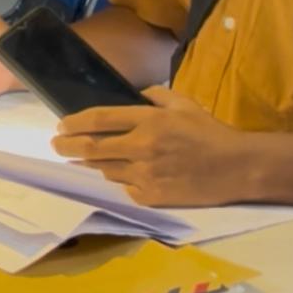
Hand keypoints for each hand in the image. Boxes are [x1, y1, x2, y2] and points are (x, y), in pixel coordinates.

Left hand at [51, 87, 259, 206]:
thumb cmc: (209, 132)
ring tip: (79, 158)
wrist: (237, 168)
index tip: (61, 124)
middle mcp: (142, 147)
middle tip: (56, 144)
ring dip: (89, 164)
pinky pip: (126, 188)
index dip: (75, 122)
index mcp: (148, 121)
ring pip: (106, 170)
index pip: (100, 120)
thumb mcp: (182, 103)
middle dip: (68, 146)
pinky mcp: (153, 197)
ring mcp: (146, 175)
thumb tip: (134, 96)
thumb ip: (154, 95)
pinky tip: (117, 174)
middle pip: (92, 148)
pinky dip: (120, 180)